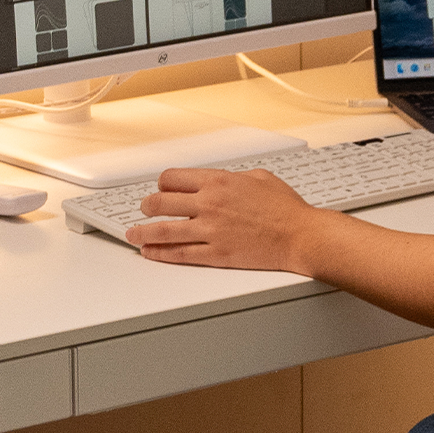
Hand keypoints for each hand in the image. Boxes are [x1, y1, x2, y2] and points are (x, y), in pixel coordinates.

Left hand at [125, 167, 331, 269]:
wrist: (301, 236)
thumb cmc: (286, 209)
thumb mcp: (260, 178)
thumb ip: (234, 178)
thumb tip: (222, 180)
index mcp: (219, 181)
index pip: (173, 178)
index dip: (162, 184)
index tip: (160, 190)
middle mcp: (210, 204)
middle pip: (160, 203)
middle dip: (146, 207)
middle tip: (142, 211)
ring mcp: (210, 230)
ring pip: (163, 230)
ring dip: (142, 233)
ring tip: (133, 235)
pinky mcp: (216, 254)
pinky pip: (179, 254)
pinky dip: (160, 254)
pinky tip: (151, 253)